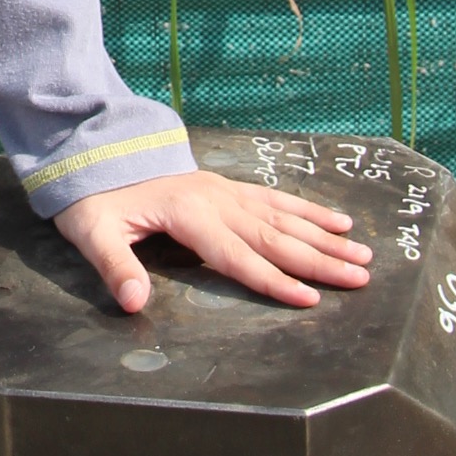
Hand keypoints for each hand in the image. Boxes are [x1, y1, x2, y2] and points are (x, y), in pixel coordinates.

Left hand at [55, 167, 375, 314]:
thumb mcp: (92, 233)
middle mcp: (216, 200)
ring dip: (325, 237)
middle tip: (361, 278)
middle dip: (320, 260)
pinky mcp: (228, 188)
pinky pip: (276, 200)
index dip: (273, 280)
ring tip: (364, 254)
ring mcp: (225, 191)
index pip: (238, 256)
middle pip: (275, 237)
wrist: (96, 152)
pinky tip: (337, 221)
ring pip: (285, 217)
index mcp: (188, 215)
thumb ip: (115, 267)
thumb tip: (134, 304)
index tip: (310, 298)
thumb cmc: (93, 199)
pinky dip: (309, 211)